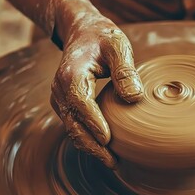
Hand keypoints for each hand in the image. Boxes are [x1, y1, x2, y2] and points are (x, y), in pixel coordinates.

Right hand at [50, 14, 142, 168]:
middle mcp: (60, 89)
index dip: (92, 122)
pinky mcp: (66, 105)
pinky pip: (74, 126)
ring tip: (112, 162)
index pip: (79, 102)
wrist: (82, 32)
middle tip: (113, 161)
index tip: (108, 139)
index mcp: (71, 74)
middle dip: (92, 145)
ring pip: (72, 129)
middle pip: (73, 123)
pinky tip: (106, 150)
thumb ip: (125, 70)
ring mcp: (61, 99)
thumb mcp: (117, 46)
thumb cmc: (102, 38)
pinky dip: (88, 139)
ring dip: (90, 147)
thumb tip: (134, 97)